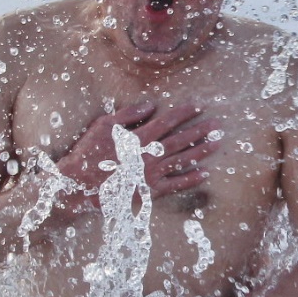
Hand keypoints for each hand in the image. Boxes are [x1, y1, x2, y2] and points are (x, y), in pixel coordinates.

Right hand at [54, 100, 221, 204]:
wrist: (78, 185)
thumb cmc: (88, 153)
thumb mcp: (103, 126)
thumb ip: (128, 115)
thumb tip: (150, 105)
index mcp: (138, 138)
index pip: (167, 121)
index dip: (184, 112)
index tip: (199, 106)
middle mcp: (149, 155)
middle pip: (180, 140)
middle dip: (200, 131)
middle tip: (218, 125)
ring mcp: (150, 174)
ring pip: (181, 160)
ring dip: (201, 151)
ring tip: (217, 144)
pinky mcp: (149, 191)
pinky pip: (174, 185)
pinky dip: (190, 179)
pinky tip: (204, 173)